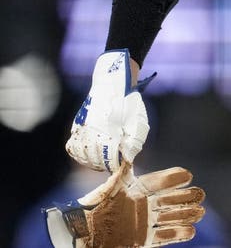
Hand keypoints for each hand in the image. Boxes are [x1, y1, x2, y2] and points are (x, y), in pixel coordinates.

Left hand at [44, 161, 205, 247]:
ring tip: (200, 211)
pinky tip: (191, 230)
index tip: (188, 174)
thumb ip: (125, 166)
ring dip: (186, 214)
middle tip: (200, 194)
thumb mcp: (112, 184)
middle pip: (171, 200)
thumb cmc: (96, 206)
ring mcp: (144, 223)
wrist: (83, 233)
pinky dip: (178, 234)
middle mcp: (143, 206)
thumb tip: (128, 144)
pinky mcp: (142, 240)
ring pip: (172, 217)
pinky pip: (165, 237)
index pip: (160, 182)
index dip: (174, 178)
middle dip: (186, 196)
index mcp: (136, 190)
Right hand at [66, 50, 150, 172]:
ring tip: (100, 163)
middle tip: (111, 164)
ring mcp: (82, 127)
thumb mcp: (137, 122)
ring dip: (90, 161)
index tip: (118, 166)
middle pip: (93, 156)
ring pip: (80, 153)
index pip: (108, 156)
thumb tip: (127, 158)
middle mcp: (93, 129)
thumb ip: (133, 142)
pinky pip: (72, 145)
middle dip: (103, 164)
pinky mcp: (77, 124)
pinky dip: (78, 153)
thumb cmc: (128, 104)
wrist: (113, 85)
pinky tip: (87, 156)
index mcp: (109, 129)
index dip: (113, 164)